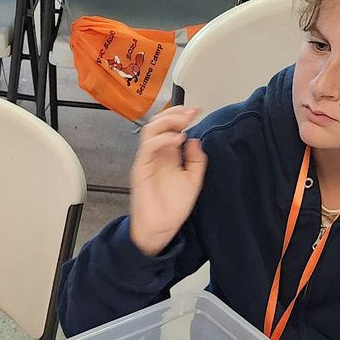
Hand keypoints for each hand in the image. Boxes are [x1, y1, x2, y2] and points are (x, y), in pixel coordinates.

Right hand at [129, 106, 207, 256]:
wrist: (161, 228)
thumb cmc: (173, 208)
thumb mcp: (193, 181)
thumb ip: (196, 161)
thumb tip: (195, 140)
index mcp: (169, 155)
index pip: (172, 127)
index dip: (183, 115)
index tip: (198, 110)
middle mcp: (157, 154)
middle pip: (159, 123)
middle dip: (175, 113)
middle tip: (190, 113)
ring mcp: (148, 160)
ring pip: (150, 129)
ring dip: (167, 121)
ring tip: (183, 122)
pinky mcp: (141, 168)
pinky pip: (148, 146)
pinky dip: (163, 139)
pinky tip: (177, 139)